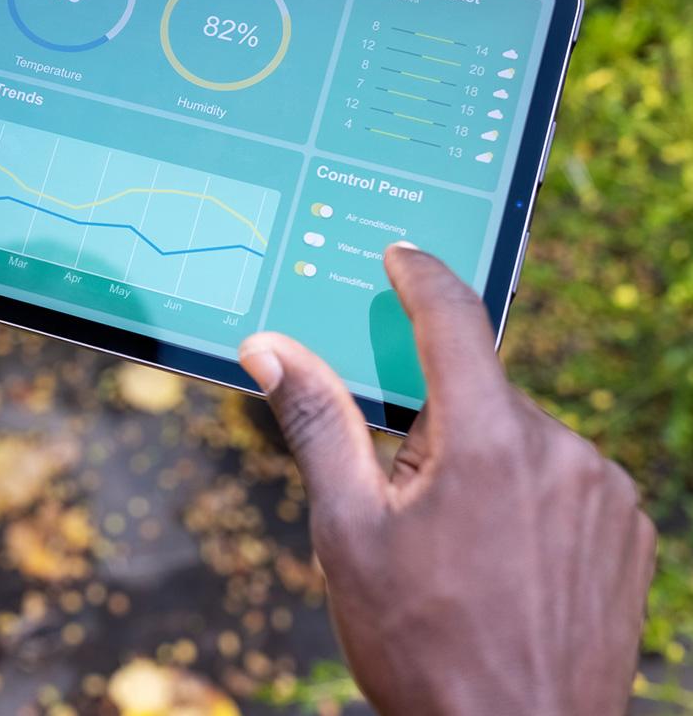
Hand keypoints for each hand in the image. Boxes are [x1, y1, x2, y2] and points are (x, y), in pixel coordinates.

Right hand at [239, 245, 654, 715]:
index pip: (452, 319)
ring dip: (484, 460)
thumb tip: (268, 347)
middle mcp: (560, 450)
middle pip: (480, 392)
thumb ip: (316, 422)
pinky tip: (505, 559)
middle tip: (407, 497)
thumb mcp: (348, 532)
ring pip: (522, 435)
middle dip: (436, 422)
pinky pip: (564, 475)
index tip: (400, 254)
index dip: (420, 276)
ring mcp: (605, 490)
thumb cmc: (421, 645)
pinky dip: (528, 491)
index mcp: (487, 441)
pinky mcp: (630, 527)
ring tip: (459, 547)